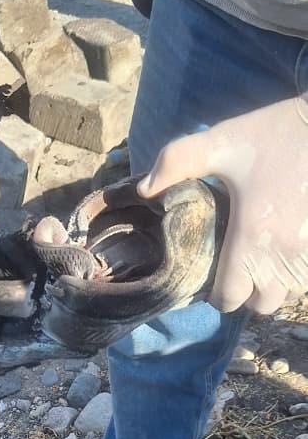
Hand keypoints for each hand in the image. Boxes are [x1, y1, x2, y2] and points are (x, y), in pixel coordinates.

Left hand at [138, 99, 307, 314]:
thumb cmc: (274, 135)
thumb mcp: (221, 142)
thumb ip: (177, 162)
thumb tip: (145, 190)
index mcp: (251, 238)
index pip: (230, 298)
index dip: (218, 295)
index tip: (214, 279)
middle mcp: (282, 255)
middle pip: (262, 304)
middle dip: (249, 294)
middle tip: (239, 271)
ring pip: (289, 292)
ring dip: (276, 282)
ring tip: (264, 257)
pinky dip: (296, 270)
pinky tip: (286, 245)